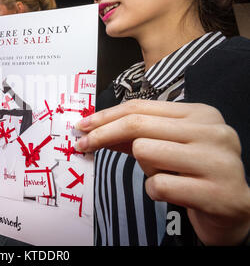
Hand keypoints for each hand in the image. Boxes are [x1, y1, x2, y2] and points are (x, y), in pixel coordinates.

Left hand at [75, 99, 249, 245]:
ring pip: (145, 152)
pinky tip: (173, 193)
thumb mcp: (167, 145)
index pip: (140, 107)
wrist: (234, 208)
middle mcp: (212, 131)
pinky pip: (158, 186)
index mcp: (201, 114)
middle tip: (82, 146)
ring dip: (144, 169)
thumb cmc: (194, 173)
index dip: (104, 116)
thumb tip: (95, 129)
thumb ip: (137, 135)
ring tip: (163, 175)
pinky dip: (155, 191)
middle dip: (102, 136)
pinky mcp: (216, 192)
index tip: (82, 126)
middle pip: (137, 125)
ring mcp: (217, 161)